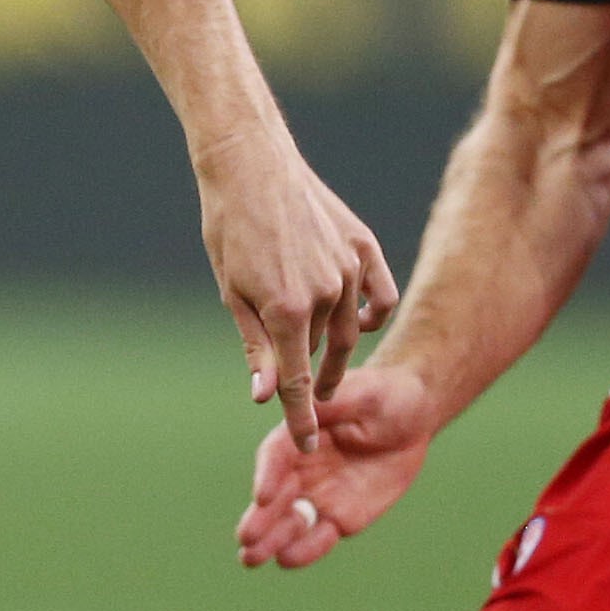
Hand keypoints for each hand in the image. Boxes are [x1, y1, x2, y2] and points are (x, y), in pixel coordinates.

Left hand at [197, 132, 397, 450]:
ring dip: (331, 343)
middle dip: (314, 380)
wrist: (251, 165)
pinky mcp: (363, 246)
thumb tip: (266, 398)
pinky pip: (380, 295)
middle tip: (307, 394)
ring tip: (313, 347)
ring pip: (348, 327)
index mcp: (284, 310)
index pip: (297, 383)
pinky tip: (357, 320)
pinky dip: (371, 314)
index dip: (301, 420)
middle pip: (324, 356)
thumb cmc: (229, 229)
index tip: (308, 445)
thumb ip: (256, 348)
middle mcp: (324, 293)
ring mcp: (348, 268)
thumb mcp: (232, 293)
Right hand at [235, 360, 435, 567]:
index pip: (276, 455)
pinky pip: (319, 536)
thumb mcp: (363, 392)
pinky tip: (287, 560)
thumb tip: (307, 413)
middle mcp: (301, 467)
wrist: (410, 416)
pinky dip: (303, 550)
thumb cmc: (382, 395)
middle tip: (246, 538)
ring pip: (289, 521)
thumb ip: (333, 406)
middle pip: (275, 496)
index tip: (262, 496)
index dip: (267, 475)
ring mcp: (318, 494)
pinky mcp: (340, 516)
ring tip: (251, 558)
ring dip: (271, 540)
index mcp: (298, 432)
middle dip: (260, 518)